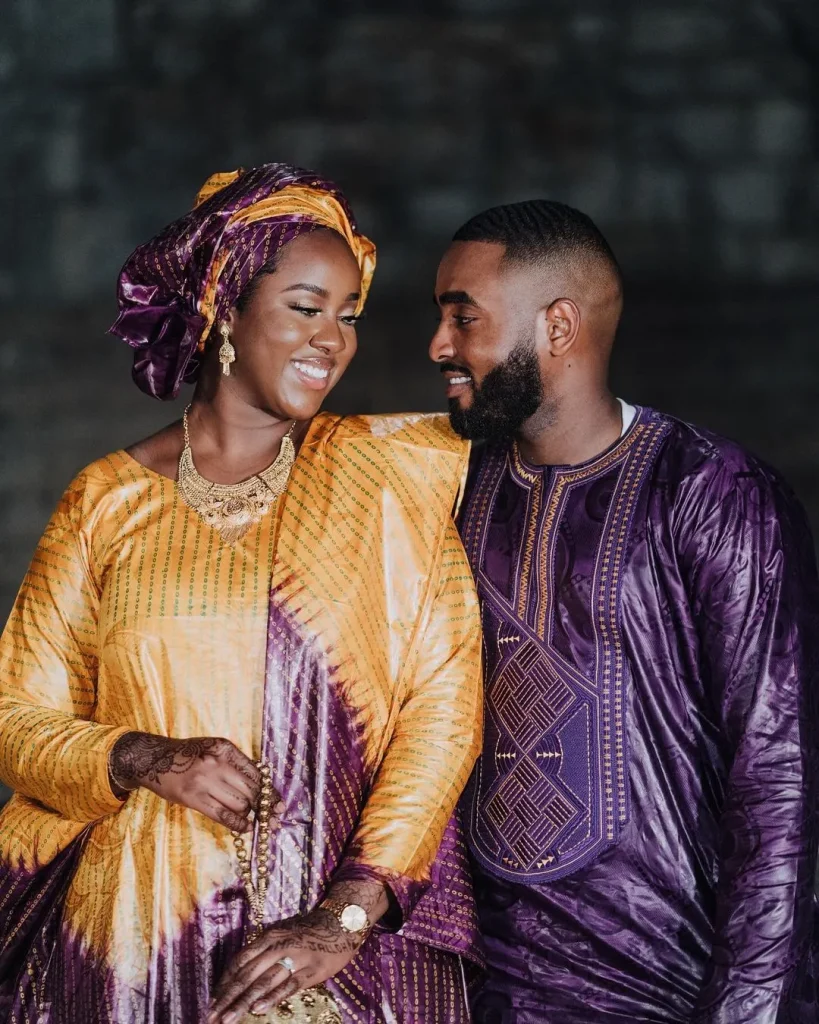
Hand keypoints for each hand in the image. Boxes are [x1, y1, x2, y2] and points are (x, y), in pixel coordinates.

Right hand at [109, 732, 281, 832]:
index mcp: (225, 748)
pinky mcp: (193, 798)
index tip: (279, 804)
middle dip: (264, 806)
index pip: (256, 773)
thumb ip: (235, 763)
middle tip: (273, 817)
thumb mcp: (213, 748)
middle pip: (250, 790)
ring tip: (255, 821)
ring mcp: (204, 781)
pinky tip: (245, 827)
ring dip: (250, 815)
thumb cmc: (187, 755)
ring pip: (239, 803)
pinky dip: (238, 824)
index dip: (270, 791)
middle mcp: (216, 763)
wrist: (152, 759)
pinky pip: (223, 815)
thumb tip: (262, 785)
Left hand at [208, 879, 388, 1022]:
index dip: (224, 983)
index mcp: (268, 937)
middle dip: (227, 998)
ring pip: (263, 982)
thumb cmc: (308, 933)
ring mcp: (294, 957)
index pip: (239, 962)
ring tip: (228, 1019)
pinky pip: (288, 985)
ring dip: (243, 1002)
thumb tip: (241, 977)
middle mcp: (277, 946)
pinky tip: (259, 1009)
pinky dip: (272, 998)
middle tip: (212, 1017)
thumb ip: (264, 953)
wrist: (341, 922)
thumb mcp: (282, 936)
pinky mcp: (311, 969)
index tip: (212, 1002)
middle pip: (246, 975)